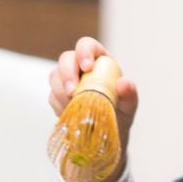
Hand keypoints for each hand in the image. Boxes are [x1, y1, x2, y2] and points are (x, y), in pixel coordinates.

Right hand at [48, 37, 138, 181]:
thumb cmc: (120, 115)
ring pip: (54, 76)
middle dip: (66, 73)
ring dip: (61, 92)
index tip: (86, 67)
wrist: (107, 136)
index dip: (84, 52)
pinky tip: (71, 114)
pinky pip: (52, 96)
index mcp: (100, 62)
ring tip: (74, 108)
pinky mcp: (58, 96)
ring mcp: (68, 81)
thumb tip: (124, 83)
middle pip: (66, 59)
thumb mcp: (129, 107)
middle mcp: (81, 68)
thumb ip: (130, 94)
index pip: (88, 45)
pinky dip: (59, 106)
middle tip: (72, 92)